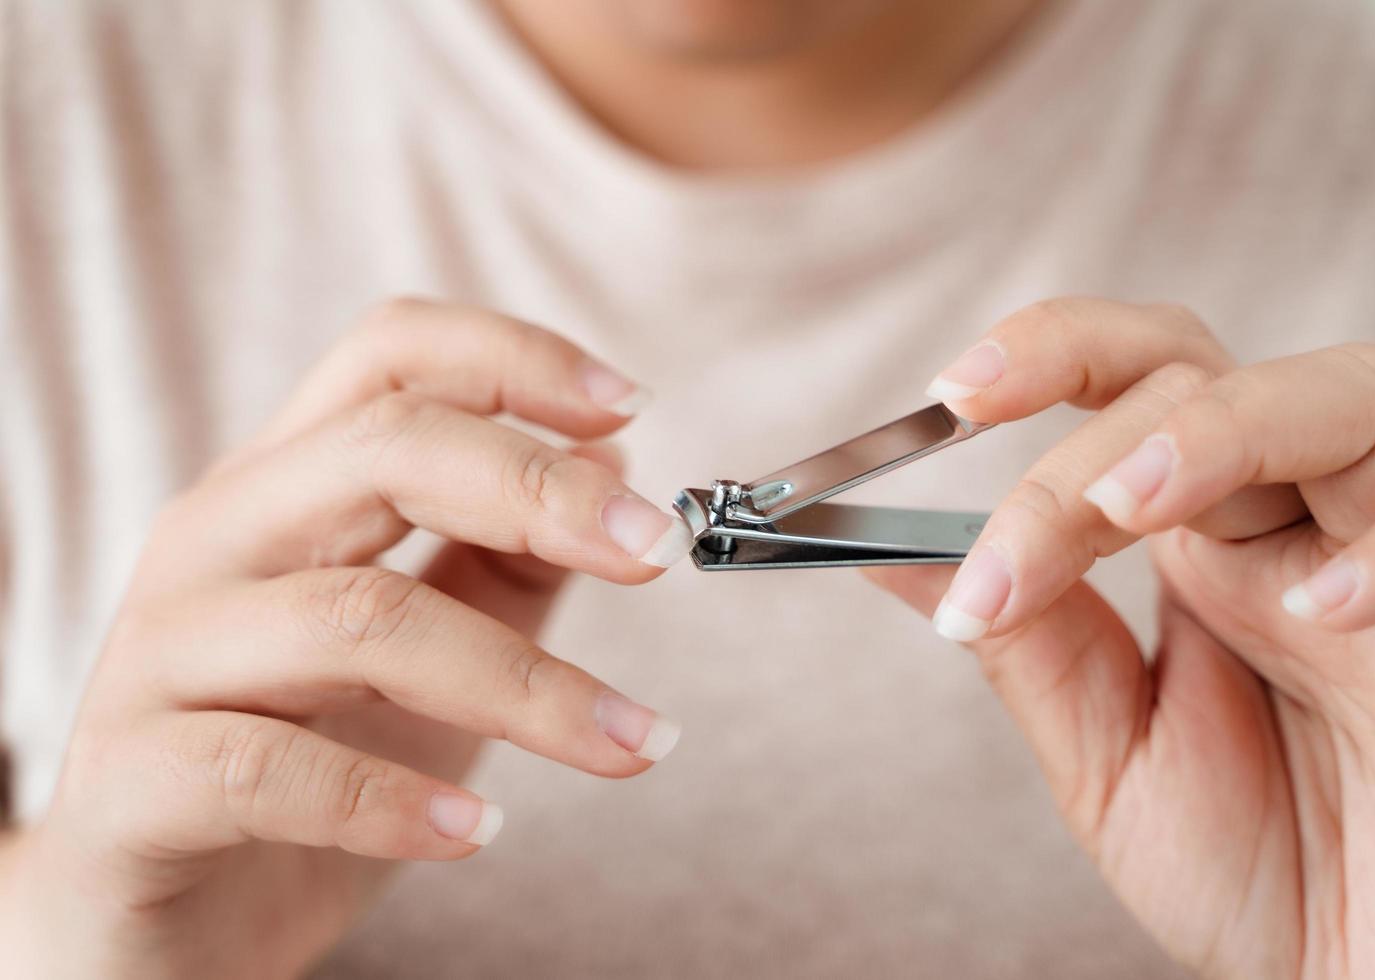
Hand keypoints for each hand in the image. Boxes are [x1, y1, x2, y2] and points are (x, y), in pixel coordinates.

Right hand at [0, 299, 688, 977]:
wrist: (161, 921)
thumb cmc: (311, 757)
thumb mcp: (428, 647)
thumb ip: (505, 554)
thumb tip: (613, 461)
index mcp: (285, 485)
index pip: (391, 357)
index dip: (514, 360)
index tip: (630, 408)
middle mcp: (215, 539)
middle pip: (384, 451)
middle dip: (541, 493)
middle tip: (657, 553)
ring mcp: (163, 652)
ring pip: (358, 619)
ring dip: (522, 686)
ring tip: (626, 740)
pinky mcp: (136, 779)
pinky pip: (271, 769)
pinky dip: (393, 800)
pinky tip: (475, 831)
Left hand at [870, 299, 1374, 978]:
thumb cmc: (1264, 873)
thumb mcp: (1110, 760)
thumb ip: (1024, 646)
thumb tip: (891, 557)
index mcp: (1201, 546)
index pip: (1131, 386)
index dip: (1046, 356)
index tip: (949, 394)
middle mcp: (1292, 528)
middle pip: (1206, 376)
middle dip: (1094, 423)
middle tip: (1026, 526)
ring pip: (1344, 398)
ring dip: (1222, 430)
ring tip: (1133, 507)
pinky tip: (1319, 617)